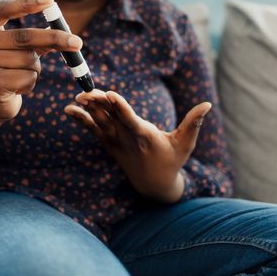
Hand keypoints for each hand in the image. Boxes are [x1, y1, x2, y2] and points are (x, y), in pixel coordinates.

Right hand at [0, 0, 82, 124]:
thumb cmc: (8, 72)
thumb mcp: (20, 52)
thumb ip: (37, 40)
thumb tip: (66, 34)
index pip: (3, 8)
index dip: (26, 3)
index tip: (50, 1)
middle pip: (23, 36)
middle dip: (54, 39)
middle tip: (78, 43)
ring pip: (29, 60)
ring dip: (35, 70)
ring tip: (20, 77)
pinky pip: (27, 78)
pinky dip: (30, 84)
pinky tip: (17, 89)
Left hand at [64, 90, 211, 202]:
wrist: (153, 184)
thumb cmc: (172, 160)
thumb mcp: (185, 143)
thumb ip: (193, 123)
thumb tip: (208, 104)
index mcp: (145, 136)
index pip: (130, 119)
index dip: (120, 107)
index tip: (110, 95)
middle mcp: (127, 139)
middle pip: (111, 117)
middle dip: (99, 104)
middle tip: (87, 91)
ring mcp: (115, 142)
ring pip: (99, 122)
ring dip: (88, 109)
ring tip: (78, 97)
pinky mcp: (108, 143)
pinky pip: (92, 129)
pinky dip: (81, 119)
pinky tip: (68, 109)